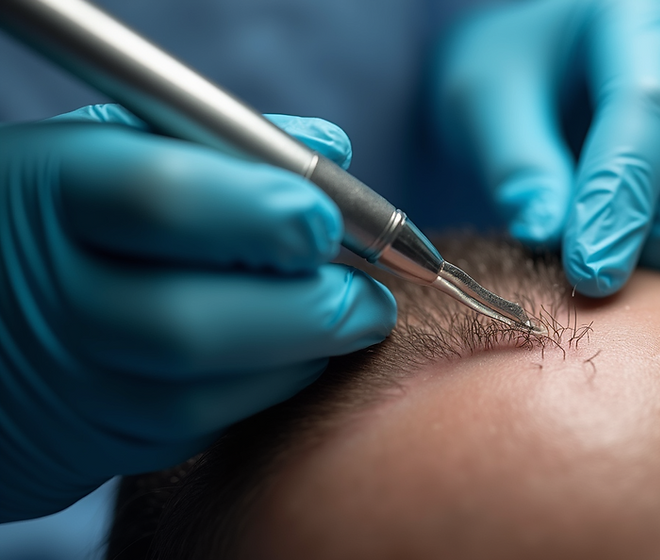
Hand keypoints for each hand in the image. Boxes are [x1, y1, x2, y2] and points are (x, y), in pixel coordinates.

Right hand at [0, 105, 394, 520]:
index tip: (330, 220)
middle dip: (309, 312)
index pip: (167, 200)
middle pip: (192, 323)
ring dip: (300, 361)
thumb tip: (332, 151)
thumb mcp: (117, 144)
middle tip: (372, 300)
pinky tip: (287, 357)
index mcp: (52, 191)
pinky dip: (261, 394)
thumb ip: (224, 142)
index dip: (268, 212)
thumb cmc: (69, 209)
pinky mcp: (86, 441)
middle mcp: (50, 295)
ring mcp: (65, 379)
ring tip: (344, 324)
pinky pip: (194, 430)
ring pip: (202, 396)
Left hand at [433, 0, 659, 295]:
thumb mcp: (482, 103)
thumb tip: (547, 231)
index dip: (622, 198)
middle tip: (612, 276)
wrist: (527, 79)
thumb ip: (516, 165)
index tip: (590, 271)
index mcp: (629, 15)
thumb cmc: (507, 81)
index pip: (648, 107)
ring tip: (634, 264)